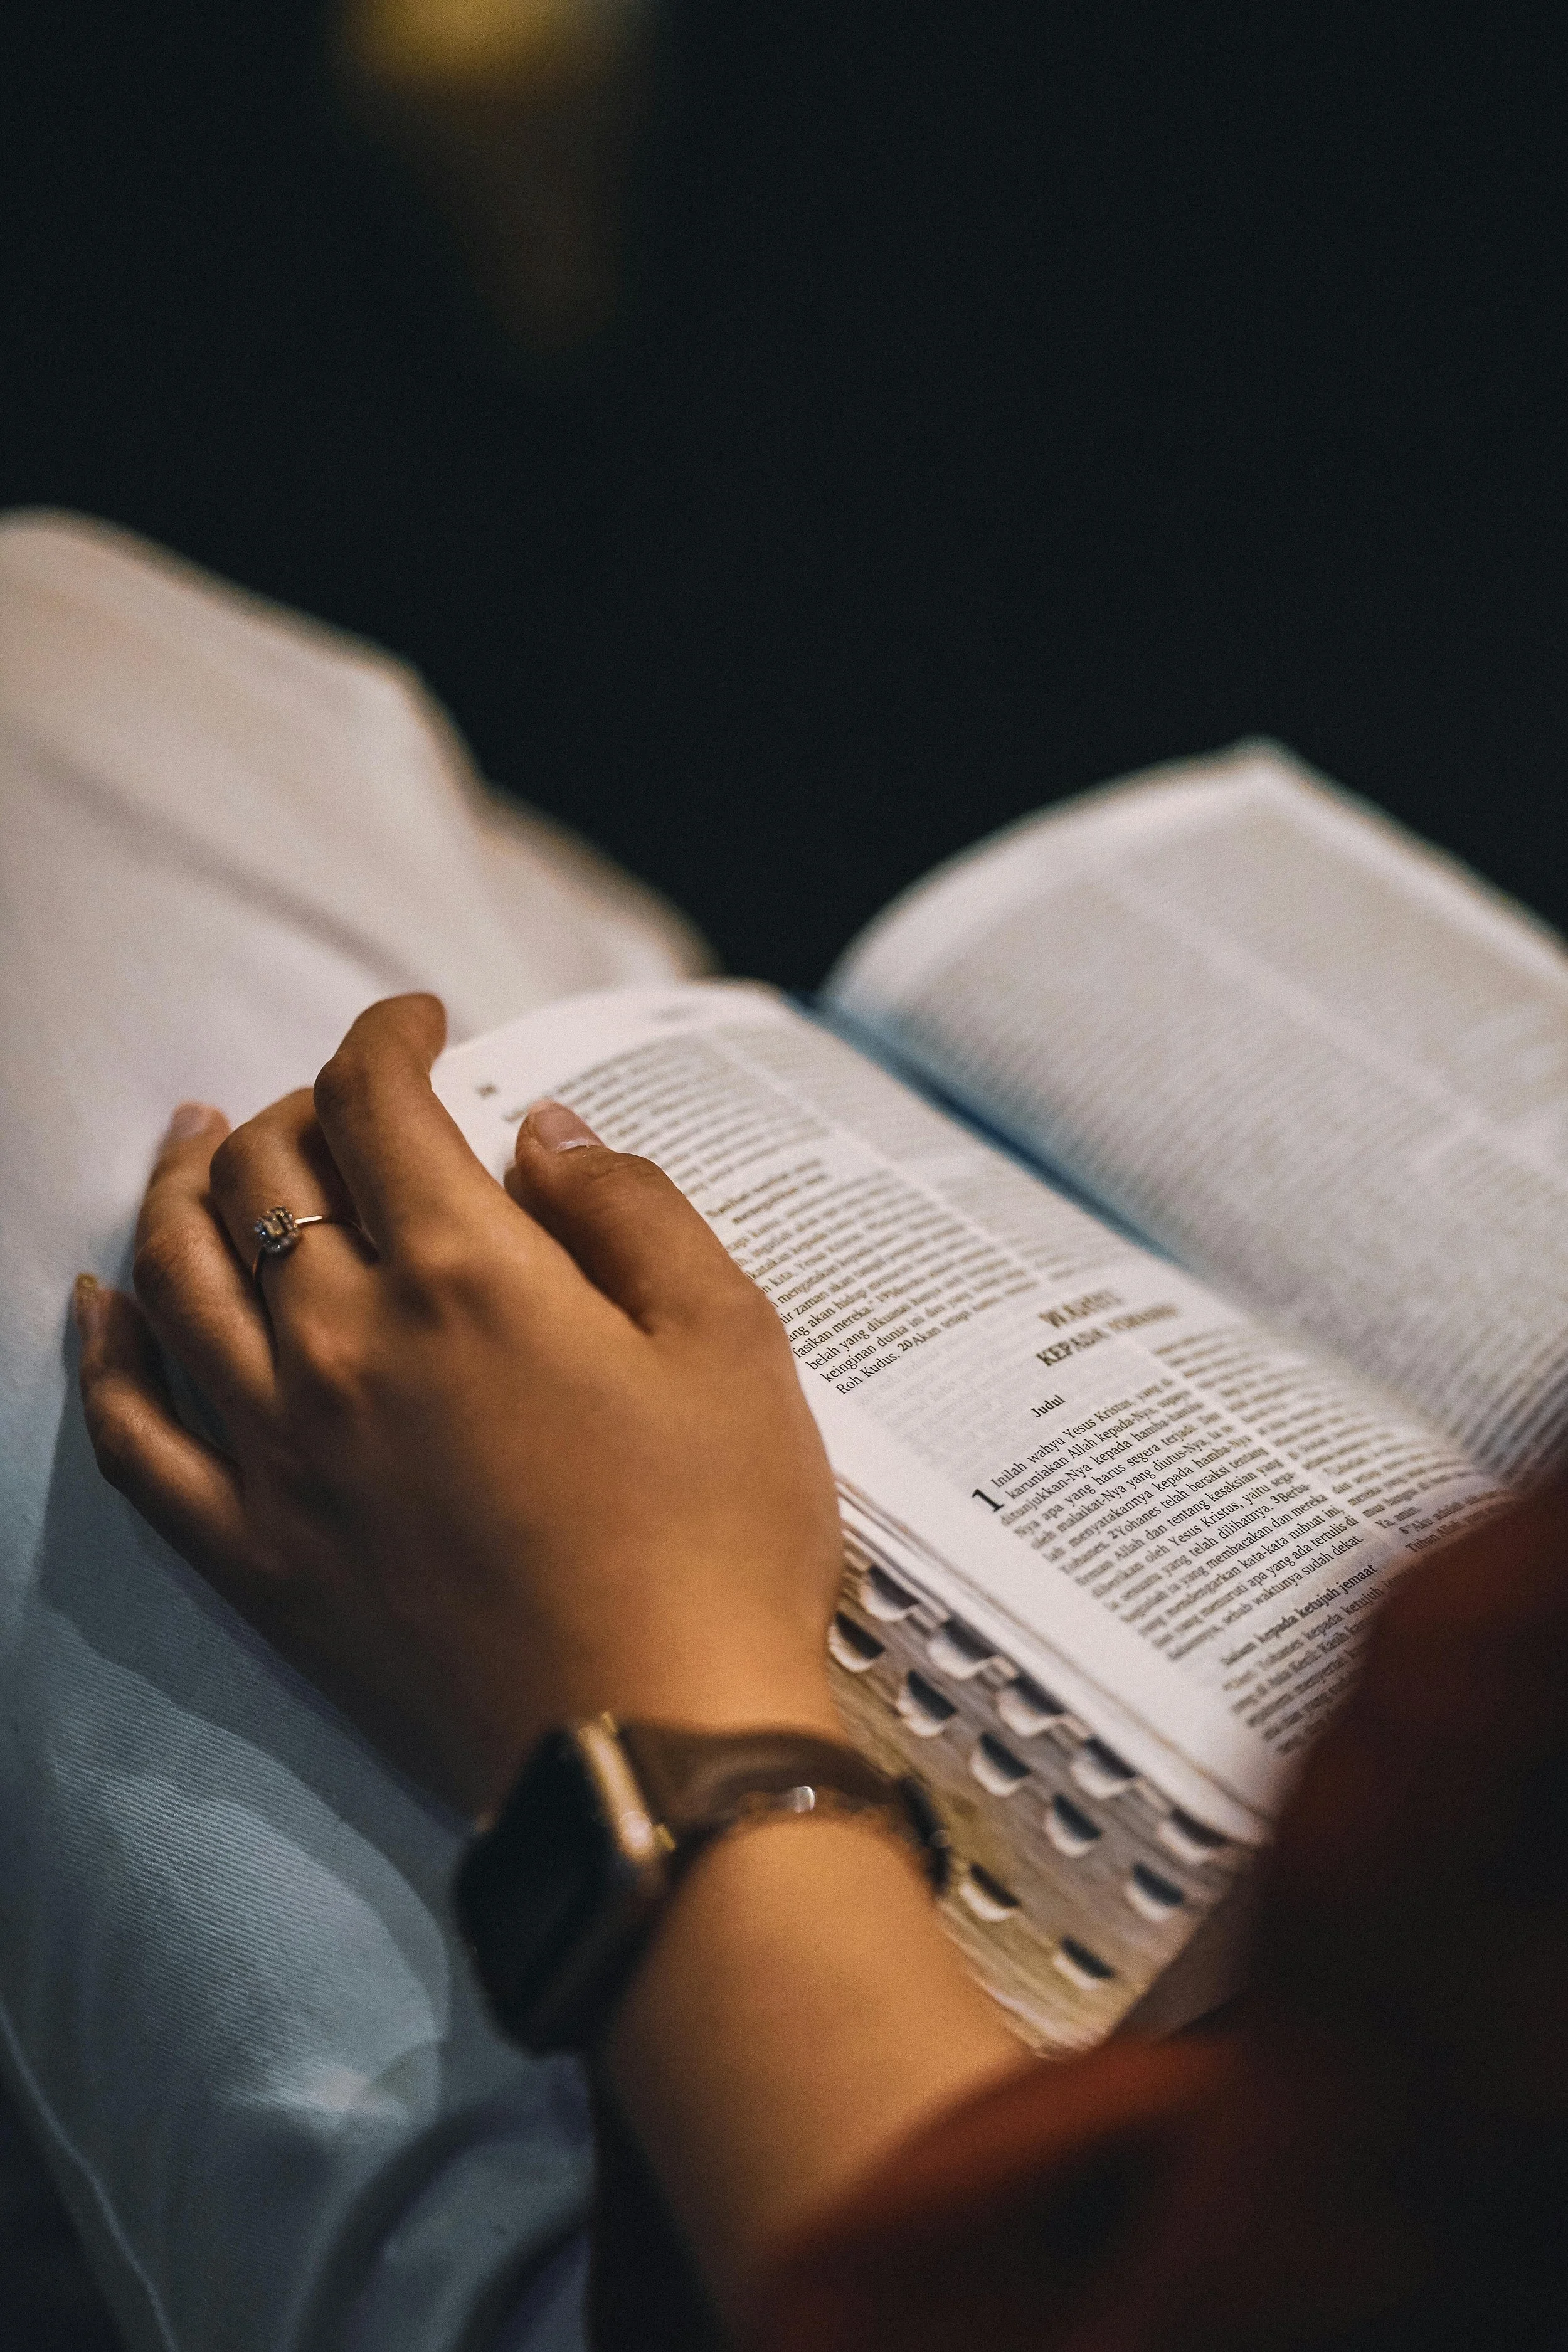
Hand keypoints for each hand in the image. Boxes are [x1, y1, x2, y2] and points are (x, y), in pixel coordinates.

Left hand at [75, 993, 845, 1812]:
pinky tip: (100, 1305)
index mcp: (467, 1277)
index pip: (381, 1101)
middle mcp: (344, 1345)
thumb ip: (631, 1209)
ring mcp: (280, 1454)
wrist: (655, 1753)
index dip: (392, 1034)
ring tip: (199, 1141)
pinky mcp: (254, 1556)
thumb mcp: (732, 1342)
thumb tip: (540, 1135)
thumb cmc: (720, 1545)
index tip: (421, 1024)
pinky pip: (130, 1433)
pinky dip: (104, 1351)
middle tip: (344, 1103)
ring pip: (175, 1274)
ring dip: (179, 1185)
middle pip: (268, 1171)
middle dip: (302, 1105)